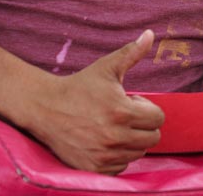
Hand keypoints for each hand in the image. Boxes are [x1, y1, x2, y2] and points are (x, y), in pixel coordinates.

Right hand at [20, 30, 164, 173]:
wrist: (44, 108)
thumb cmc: (79, 86)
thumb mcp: (106, 67)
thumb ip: (132, 53)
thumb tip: (149, 34)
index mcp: (122, 112)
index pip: (158, 118)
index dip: (147, 109)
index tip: (131, 103)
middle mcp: (114, 137)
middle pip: (152, 138)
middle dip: (143, 125)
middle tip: (124, 116)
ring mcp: (103, 155)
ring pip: (138, 153)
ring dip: (131, 141)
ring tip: (114, 127)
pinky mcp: (92, 167)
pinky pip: (121, 166)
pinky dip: (118, 156)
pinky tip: (105, 141)